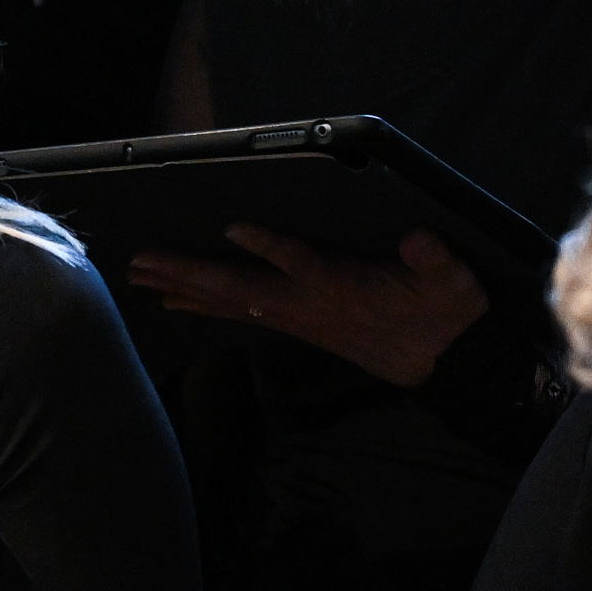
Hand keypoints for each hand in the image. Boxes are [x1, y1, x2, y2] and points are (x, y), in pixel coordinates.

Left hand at [132, 226, 489, 386]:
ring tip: (139, 276)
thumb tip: (419, 240)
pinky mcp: (293, 321)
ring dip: (182, 287)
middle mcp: (307, 304)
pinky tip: (174, 297)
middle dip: (188, 272)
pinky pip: (236, 310)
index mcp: (341, 287)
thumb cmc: (441, 313)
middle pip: (239, 286)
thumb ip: (435, 261)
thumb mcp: (452, 284)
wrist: (442, 362)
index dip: (270, 247)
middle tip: (141, 260)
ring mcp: (295, 315)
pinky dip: (202, 301)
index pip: (301, 263)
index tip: (235, 228)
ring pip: (229, 300)